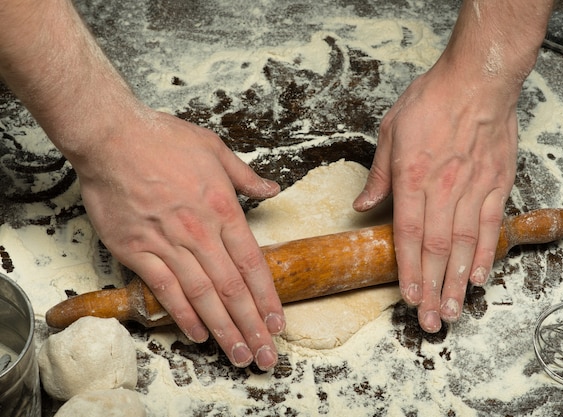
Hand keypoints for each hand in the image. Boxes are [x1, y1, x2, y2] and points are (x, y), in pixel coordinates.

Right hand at [75, 109, 284, 369]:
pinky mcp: (136, 250)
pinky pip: (164, 290)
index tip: (277, 322)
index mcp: (223, 209)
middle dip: (251, 326)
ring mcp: (167, 243)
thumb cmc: (163, 140)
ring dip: (223, 330)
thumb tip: (272, 188)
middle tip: (265, 354)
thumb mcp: (215, 149)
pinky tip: (198, 334)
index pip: (252, 263)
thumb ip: (246, 176)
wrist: (112, 137)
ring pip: (202, 296)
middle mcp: (200, 232)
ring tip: (239, 354)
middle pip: (232, 289)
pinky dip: (182, 315)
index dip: (267, 297)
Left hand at [354, 61, 518, 331]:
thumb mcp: (391, 130)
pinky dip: (485, 253)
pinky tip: (479, 277)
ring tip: (455, 310)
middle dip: (434, 288)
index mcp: (412, 176)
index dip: (409, 270)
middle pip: (438, 248)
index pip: (409, 234)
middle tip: (432, 321)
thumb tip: (363, 205)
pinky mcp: (496, 182)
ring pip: (465, 243)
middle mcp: (443, 188)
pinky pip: (490, 224)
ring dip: (459, 281)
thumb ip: (379, 174)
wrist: (477, 79)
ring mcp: (473, 186)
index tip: (409, 298)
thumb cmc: (431, 100)